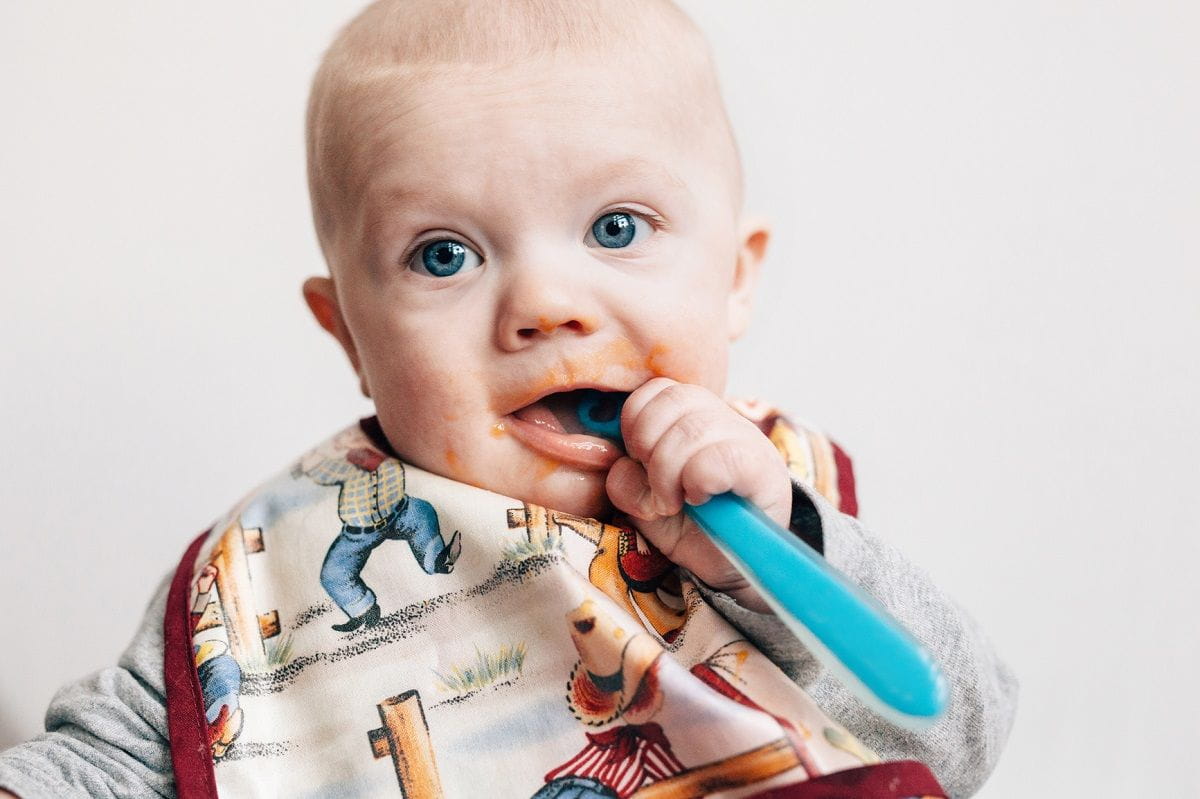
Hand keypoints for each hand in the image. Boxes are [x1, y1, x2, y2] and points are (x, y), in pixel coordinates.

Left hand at [605, 378, 792, 612]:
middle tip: (655, 487)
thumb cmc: (694, 532)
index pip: (659, 389)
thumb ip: (627, 483)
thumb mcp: (647, 506)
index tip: (638, 460)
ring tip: (674, 502)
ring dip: (668, 473)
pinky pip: (719, 457)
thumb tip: (621, 466)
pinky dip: (698, 481)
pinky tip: (701, 499)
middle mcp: (726, 420)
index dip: (636, 421)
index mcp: (696, 417)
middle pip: (674, 400)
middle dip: (648, 446)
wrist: (735, 573)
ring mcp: (749, 441)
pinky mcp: (764, 469)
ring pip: (693, 428)